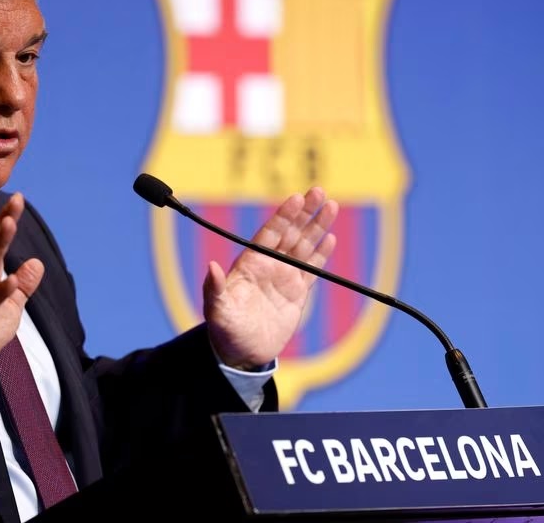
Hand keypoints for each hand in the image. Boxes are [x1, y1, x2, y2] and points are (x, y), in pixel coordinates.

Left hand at [203, 187, 337, 368]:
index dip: (283, 216)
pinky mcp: (296, 294)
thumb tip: (212, 266)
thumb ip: (214, 287)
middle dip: (305, 212)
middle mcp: (268, 266)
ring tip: (331, 206)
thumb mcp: (216, 309)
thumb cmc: (224, 330)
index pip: (270, 233)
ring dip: (317, 227)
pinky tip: (330, 238)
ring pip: (304, 246)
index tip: (296, 198)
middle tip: (319, 191)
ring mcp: (284, 278)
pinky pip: (312, 270)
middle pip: (291, 233)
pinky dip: (321, 254)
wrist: (241, 354)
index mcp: (250, 264)